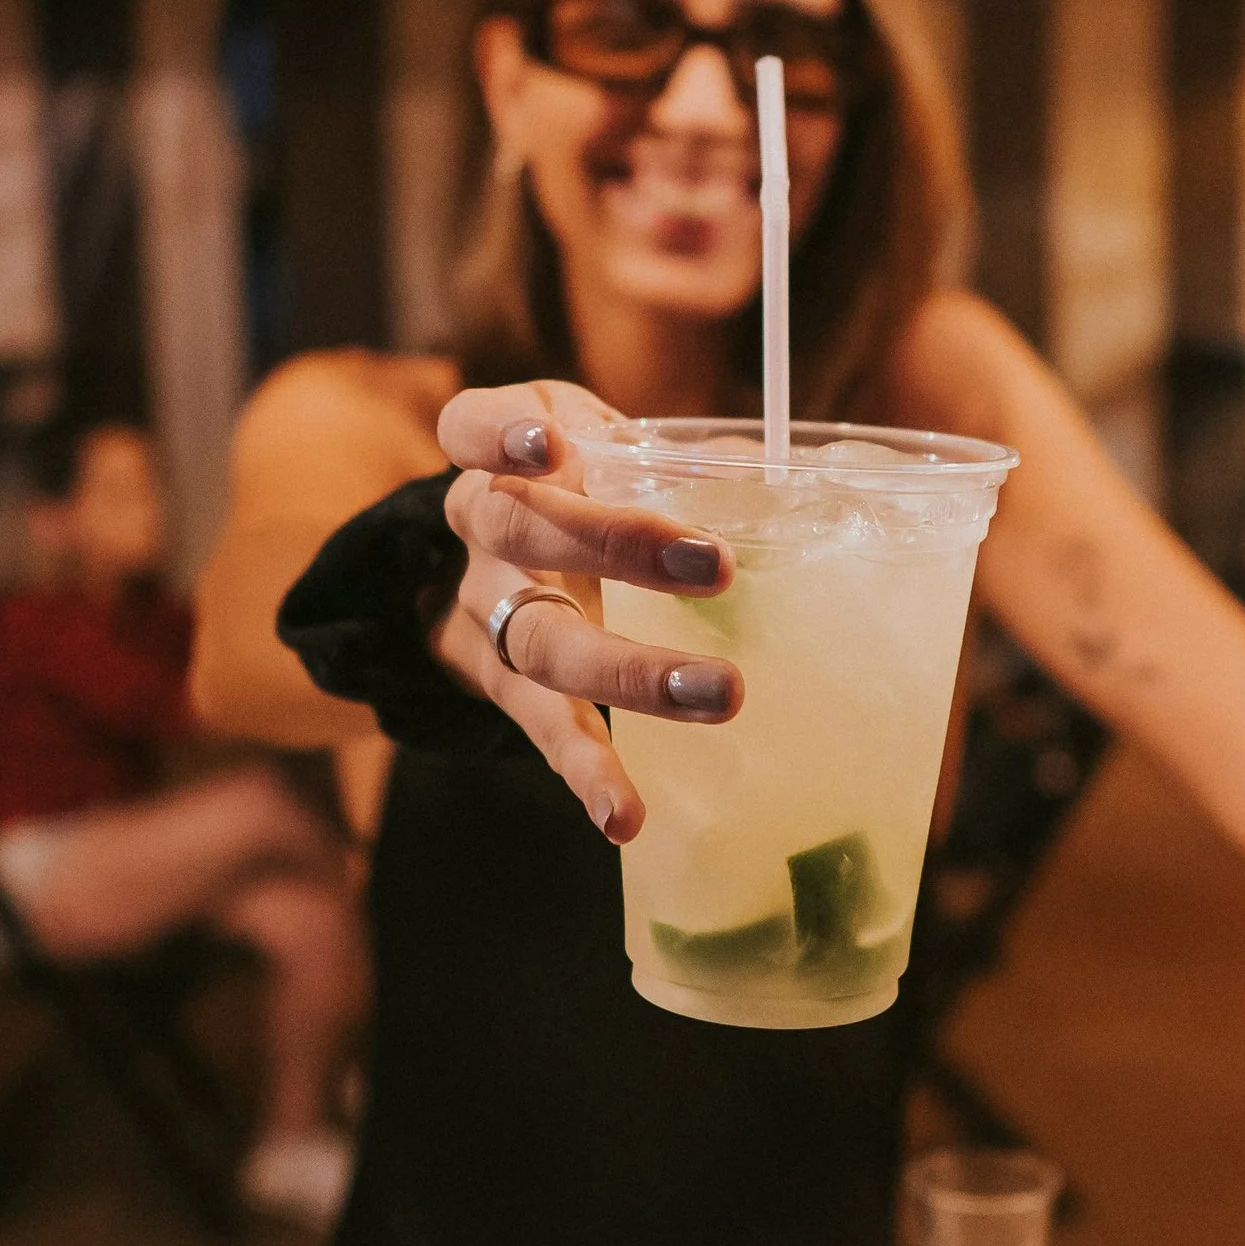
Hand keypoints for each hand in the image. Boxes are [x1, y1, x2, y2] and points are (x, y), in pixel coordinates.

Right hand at [432, 382, 740, 841]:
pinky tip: (624, 816)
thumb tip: (776, 473)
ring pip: (540, 641)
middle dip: (615, 543)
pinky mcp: (504, 691)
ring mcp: (485, 617)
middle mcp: (480, 534)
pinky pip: (543, 730)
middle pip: (518, 529)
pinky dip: (587, 771)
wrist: (481, 575)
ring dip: (631, 671)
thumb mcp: (601, 454)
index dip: (500, 434)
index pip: (468, 429)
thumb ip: (672, 459)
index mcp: (499, 460)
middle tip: (713, 566)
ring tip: (722, 694)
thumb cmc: (568, 494)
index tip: (551, 444)